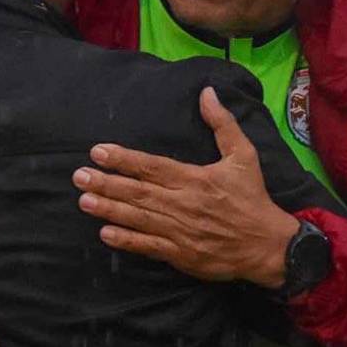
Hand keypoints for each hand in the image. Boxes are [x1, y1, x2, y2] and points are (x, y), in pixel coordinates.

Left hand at [72, 87, 299, 287]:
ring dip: (110, 209)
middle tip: (78, 176)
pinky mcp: (182, 255)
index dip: (124, 159)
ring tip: (84, 200)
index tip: (98, 152)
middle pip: (139, 192)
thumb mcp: (243, 155)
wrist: (268, 245)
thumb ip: (222, 124)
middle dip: (107, 183)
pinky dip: (128, 241)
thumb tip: (207, 92)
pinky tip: (106, 233)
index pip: (152, 166)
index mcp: (194, 179)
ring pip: (139, 218)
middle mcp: (183, 204)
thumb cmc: (252, 197)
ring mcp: (181, 231)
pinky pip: (150, 247)